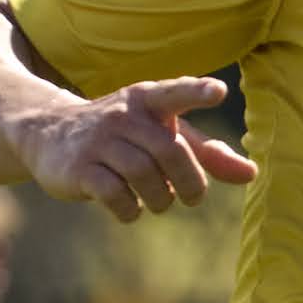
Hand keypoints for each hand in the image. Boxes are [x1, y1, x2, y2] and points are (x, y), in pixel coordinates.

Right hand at [18, 79, 259, 223]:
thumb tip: (251, 174)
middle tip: (193, 197)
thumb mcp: (163, 133)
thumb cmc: (124, 134)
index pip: (175, 92)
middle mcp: (123, 115)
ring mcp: (98, 141)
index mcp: (148, 100)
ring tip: (159, 201)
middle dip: (190, 183)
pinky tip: (131, 208)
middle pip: (170, 151)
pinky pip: (115, 195)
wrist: (50, 133)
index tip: (219, 92)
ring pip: (144, 176)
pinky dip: (131, 210)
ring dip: (161, 199)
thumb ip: (207, 152)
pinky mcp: (79, 169)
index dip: (197, 92)